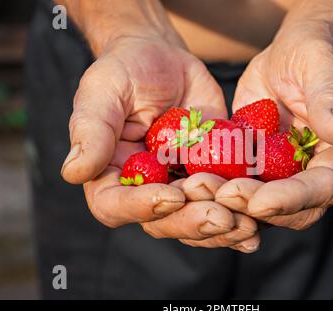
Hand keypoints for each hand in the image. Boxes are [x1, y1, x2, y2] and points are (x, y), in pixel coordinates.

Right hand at [60, 36, 258, 251]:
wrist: (163, 60)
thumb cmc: (125, 71)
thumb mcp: (103, 92)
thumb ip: (91, 130)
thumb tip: (73, 172)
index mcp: (110, 175)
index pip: (116, 206)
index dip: (142, 207)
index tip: (171, 195)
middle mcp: (144, 189)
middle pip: (164, 221)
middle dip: (193, 222)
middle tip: (223, 218)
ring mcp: (179, 186)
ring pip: (197, 220)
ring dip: (223, 228)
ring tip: (247, 225)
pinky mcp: (209, 177)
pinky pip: (224, 203)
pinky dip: (242, 215)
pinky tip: (259, 225)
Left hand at [214, 17, 332, 229]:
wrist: (289, 52)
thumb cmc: (313, 50)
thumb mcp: (322, 66)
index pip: (325, 187)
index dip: (292, 199)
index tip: (258, 201)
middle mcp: (319, 170)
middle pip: (293, 210)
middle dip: (256, 206)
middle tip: (218, 194)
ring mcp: (288, 172)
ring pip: (263, 204)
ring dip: (232, 201)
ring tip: (198, 187)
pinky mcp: (261, 166)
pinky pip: (241, 184)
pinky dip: (219, 185)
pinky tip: (194, 177)